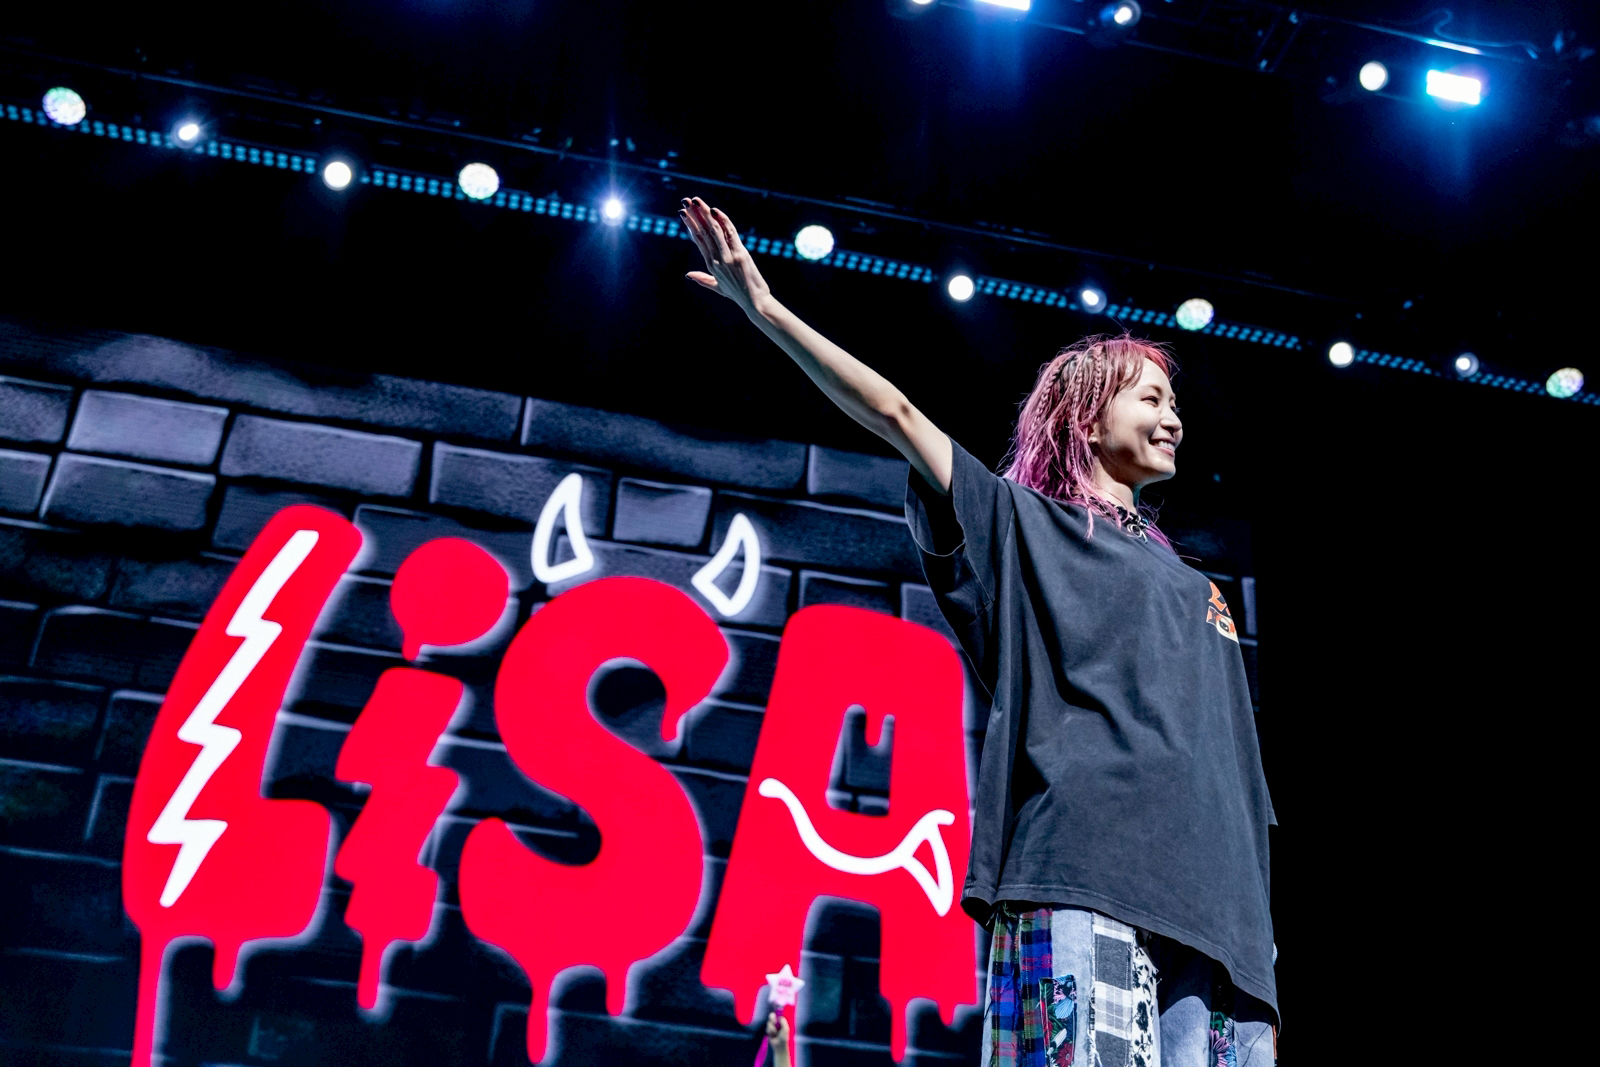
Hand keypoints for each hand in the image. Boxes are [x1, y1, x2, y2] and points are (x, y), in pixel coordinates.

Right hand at [680, 197, 771, 316]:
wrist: (754, 302)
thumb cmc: (737, 294)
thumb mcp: (717, 287)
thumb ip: (702, 279)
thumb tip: (688, 274)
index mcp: (710, 265)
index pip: (698, 240)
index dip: (690, 225)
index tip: (683, 213)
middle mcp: (716, 259)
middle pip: (703, 232)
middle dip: (694, 215)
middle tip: (685, 201)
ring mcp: (727, 256)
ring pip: (713, 230)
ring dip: (704, 214)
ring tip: (696, 201)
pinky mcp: (740, 254)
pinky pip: (730, 233)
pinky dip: (723, 221)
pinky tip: (715, 211)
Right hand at [765, 1011, 791, 1066]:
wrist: (779, 1045)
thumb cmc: (784, 1037)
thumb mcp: (785, 1029)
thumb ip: (783, 1022)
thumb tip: (780, 1017)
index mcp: (781, 1021)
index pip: (778, 1014)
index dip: (776, 1011)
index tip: (775, 1010)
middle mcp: (776, 1023)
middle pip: (772, 1016)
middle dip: (772, 1018)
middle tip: (774, 1021)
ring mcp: (772, 1026)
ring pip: (769, 1023)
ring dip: (772, 1028)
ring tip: (775, 1033)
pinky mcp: (768, 1031)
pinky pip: (767, 1028)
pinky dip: (770, 1032)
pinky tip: (773, 1036)